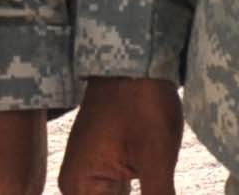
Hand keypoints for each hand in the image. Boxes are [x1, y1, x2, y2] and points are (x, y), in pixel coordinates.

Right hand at [56, 77, 182, 194]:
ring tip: (159, 189)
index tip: (154, 193)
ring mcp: (93, 175)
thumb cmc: (142, 101)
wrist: (138, 58)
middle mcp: (79, 185)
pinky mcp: (109, 166)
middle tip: (159, 190)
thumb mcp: (155, 159)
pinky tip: (157, 191)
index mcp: (79, 187)